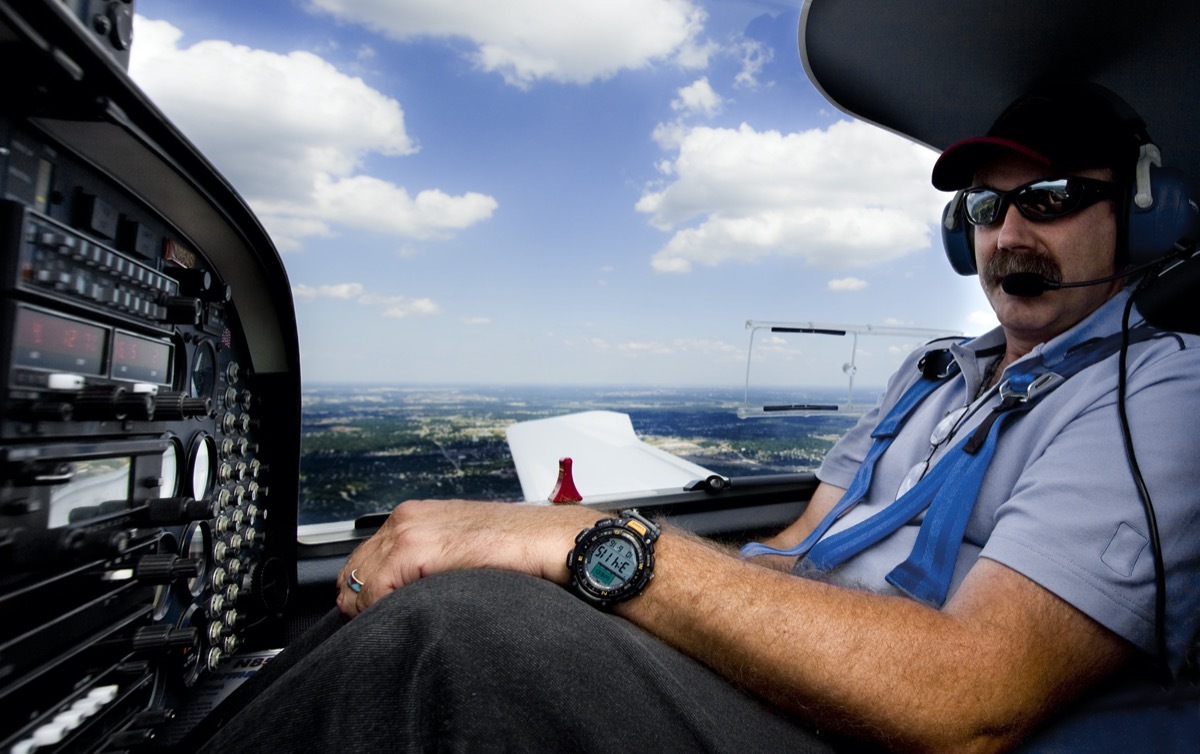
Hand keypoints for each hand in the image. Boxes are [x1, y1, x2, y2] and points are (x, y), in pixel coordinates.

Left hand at [336, 499, 601, 617]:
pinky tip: (416, 612)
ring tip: (407, 621)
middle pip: (353, 572)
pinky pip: (376, 588)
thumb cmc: (519, 550)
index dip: (368, 594)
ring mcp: (409, 529)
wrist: (550, 539)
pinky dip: (385, 608)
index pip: (362, 562)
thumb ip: (431, 564)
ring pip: (359, 582)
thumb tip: (404, 594)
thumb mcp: (463, 553)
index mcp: (414, 516)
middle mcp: (406, 517)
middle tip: (393, 624)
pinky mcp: (416, 546)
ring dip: (376, 607)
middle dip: (366, 602)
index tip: (385, 615)